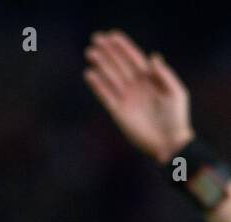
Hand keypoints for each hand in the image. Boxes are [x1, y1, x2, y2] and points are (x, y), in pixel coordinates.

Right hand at [84, 29, 192, 164]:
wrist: (167, 142)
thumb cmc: (176, 117)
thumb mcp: (175, 93)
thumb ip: (164, 75)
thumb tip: (152, 57)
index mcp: (151, 78)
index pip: (134, 58)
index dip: (123, 47)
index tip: (112, 35)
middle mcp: (136, 85)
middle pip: (119, 64)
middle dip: (108, 51)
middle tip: (96, 38)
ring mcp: (126, 98)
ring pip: (110, 76)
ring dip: (101, 64)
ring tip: (90, 52)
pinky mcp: (118, 111)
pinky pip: (105, 95)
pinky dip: (98, 85)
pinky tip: (90, 74)